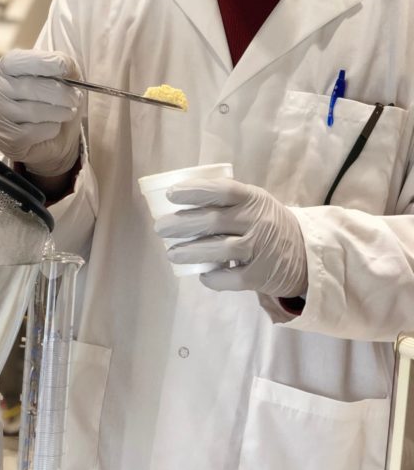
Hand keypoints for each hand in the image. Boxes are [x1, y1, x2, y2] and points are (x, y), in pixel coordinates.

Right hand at [0, 49, 82, 176]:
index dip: (47, 62)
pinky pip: (35, 132)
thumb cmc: (48, 100)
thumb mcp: (56, 77)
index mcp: (6, 68)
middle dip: (61, 93)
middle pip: (32, 87)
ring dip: (60, 112)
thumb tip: (71, 70)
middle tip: (76, 98)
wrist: (42, 138)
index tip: (67, 68)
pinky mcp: (7, 138)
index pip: (21, 61)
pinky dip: (51, 129)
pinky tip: (53, 126)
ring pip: (35, 111)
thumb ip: (62, 68)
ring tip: (68, 112)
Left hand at [154, 177, 307, 298]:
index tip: (171, 195)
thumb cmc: (267, 223)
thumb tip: (180, 201)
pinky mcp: (261, 276)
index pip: (222, 190)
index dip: (195, 191)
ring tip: (172, 254)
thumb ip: (227, 202)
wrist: (307, 254)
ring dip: (191, 252)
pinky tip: (202, 275)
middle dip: (182, 224)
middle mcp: (258, 221)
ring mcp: (261, 249)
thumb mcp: (255, 203)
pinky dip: (213, 278)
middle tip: (161, 228)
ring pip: (219, 250)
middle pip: (213, 221)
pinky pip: (231, 279)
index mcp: (253, 198)